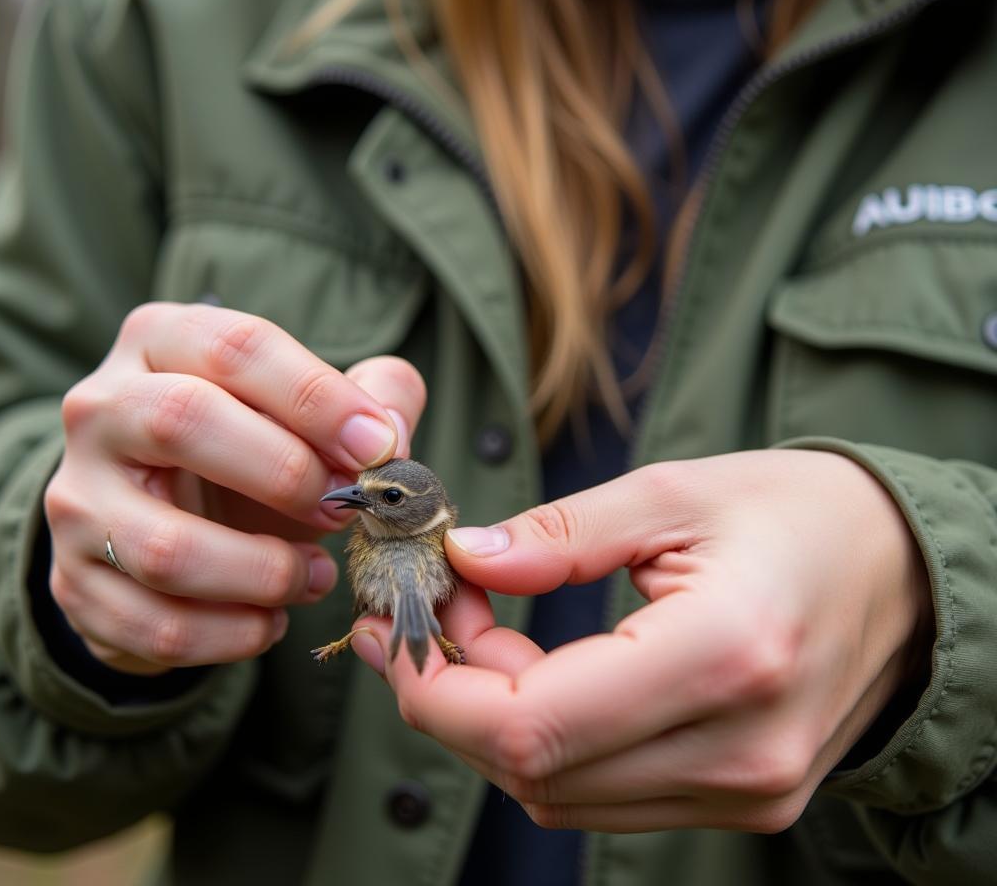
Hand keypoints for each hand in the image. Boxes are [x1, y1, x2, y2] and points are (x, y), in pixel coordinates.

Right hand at [44, 302, 425, 674]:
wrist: (163, 520)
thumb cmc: (252, 449)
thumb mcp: (309, 409)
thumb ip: (371, 399)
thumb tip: (389, 435)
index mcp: (160, 341)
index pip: (236, 348)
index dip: (317, 397)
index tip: (378, 447)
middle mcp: (100, 407)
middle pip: (182, 421)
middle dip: (285, 474)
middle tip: (342, 510)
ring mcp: (75, 498)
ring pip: (166, 546)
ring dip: (265, 573)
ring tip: (316, 576)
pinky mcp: (73, 582)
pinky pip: (156, 625)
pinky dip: (232, 636)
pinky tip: (272, 620)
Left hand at [352, 449, 931, 832]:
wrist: (897, 569)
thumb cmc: (793, 512)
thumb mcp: (673, 493)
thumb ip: (560, 536)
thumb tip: (464, 560)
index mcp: (724, 655)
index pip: (536, 726)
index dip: (438, 689)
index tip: (395, 628)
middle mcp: (741, 751)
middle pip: (536, 770)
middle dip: (452, 697)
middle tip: (434, 612)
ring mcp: (748, 791)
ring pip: (560, 794)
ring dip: (493, 721)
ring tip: (484, 631)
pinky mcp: (743, 800)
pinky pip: (604, 795)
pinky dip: (546, 741)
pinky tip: (533, 673)